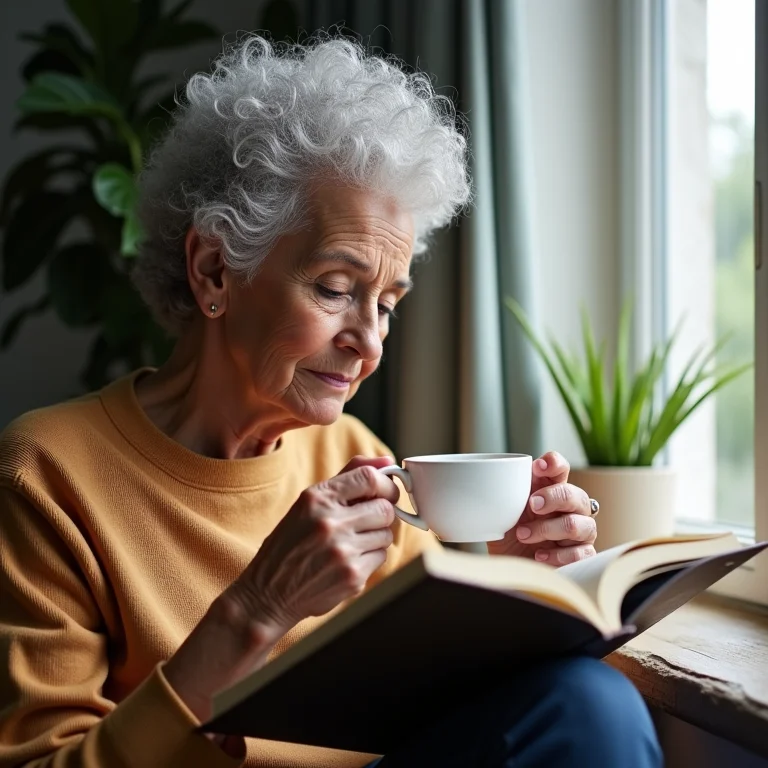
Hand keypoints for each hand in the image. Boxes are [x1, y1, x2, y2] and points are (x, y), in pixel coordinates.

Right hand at [231, 455, 398, 626]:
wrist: (269, 593)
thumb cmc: (290, 544)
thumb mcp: (308, 503)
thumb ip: (348, 477)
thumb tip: (387, 460)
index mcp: (317, 498)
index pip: (369, 478)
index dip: (385, 484)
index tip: (384, 492)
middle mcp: (329, 522)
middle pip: (385, 508)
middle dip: (381, 513)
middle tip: (367, 520)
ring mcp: (342, 551)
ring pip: (386, 533)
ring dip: (376, 537)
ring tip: (352, 542)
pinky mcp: (352, 576)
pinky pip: (381, 557)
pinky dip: (371, 557)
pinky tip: (349, 560)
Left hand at [487, 451, 596, 565]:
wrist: (510, 568)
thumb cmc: (510, 535)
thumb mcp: (502, 513)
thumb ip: (506, 494)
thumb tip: (496, 478)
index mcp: (550, 490)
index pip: (560, 468)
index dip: (554, 463)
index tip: (537, 467)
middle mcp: (570, 508)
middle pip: (576, 494)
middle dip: (554, 497)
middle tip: (532, 505)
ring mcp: (580, 531)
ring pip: (579, 524)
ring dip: (548, 529)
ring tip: (524, 536)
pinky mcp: (582, 555)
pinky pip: (581, 553)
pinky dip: (557, 555)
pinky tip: (539, 555)